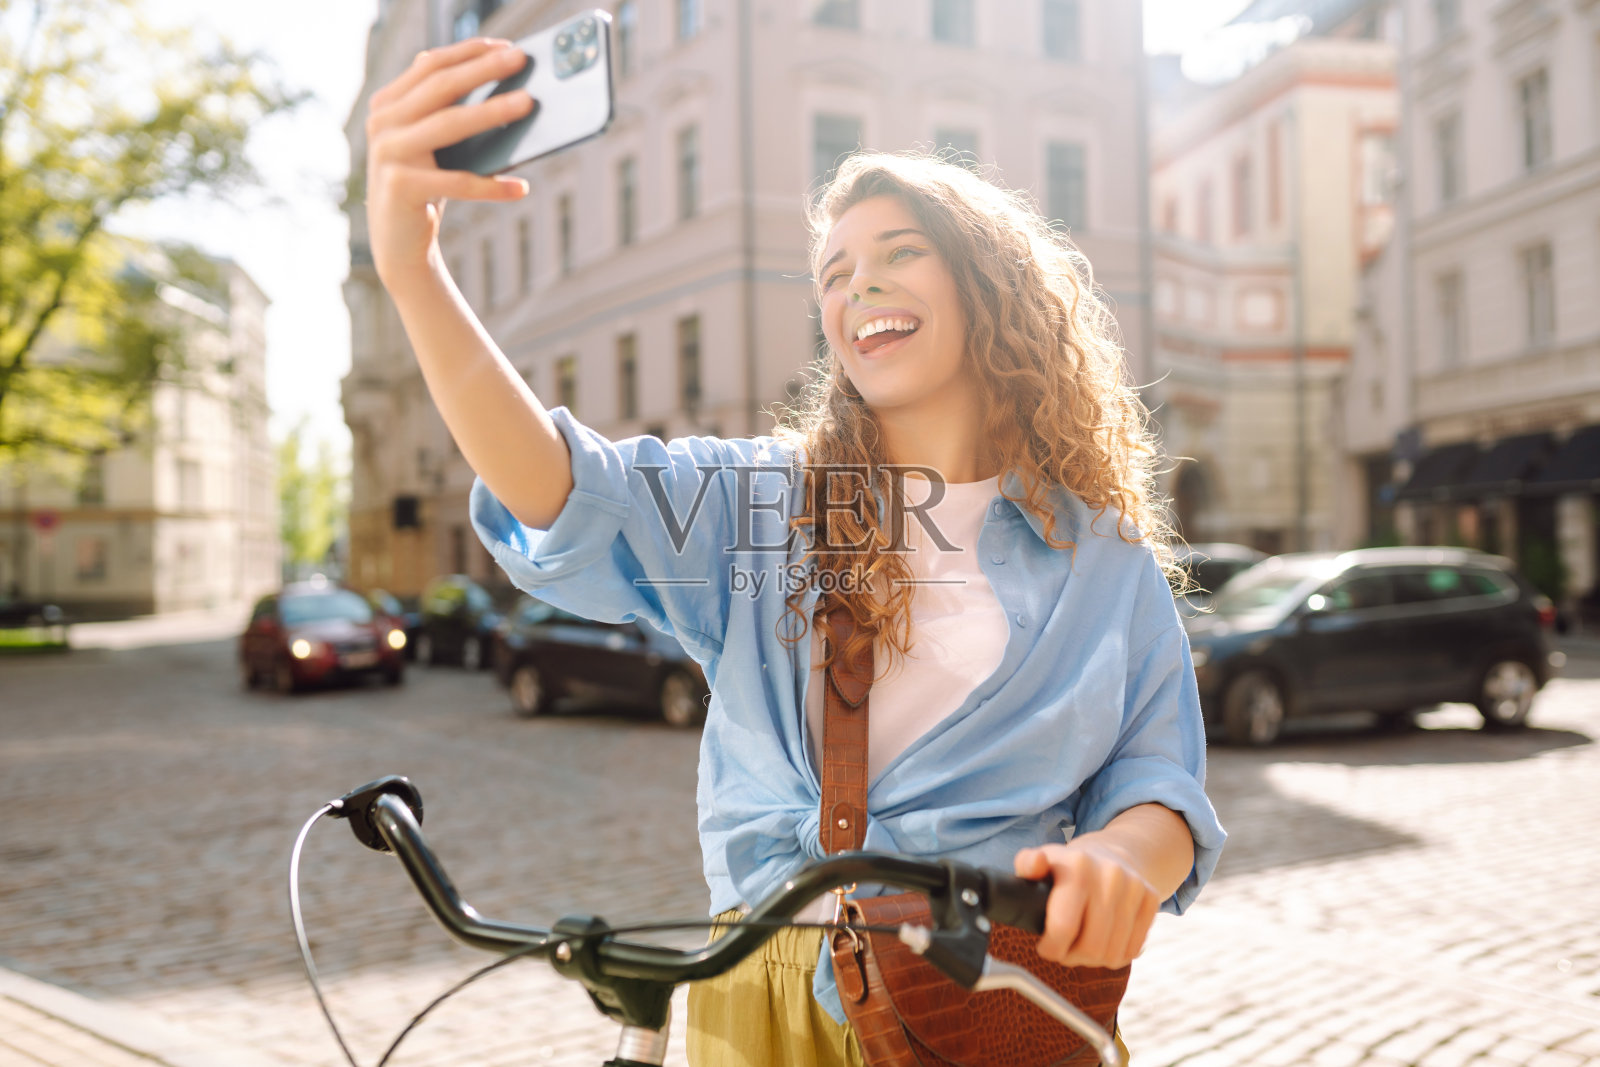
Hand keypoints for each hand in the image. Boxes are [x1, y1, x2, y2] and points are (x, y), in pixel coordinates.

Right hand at [365, 37, 534, 283]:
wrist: (398, 244)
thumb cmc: (426, 188)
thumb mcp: (432, 145)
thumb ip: (447, 111)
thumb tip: (505, 85)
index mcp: (387, 105)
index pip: (430, 66)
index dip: (468, 52)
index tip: (505, 45)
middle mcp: (382, 124)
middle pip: (440, 87)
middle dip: (484, 70)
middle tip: (521, 60)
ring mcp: (388, 154)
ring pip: (449, 125)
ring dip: (492, 112)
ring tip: (528, 103)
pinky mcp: (400, 187)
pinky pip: (457, 182)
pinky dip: (492, 186)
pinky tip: (521, 188)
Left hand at [1013, 839, 1160, 968]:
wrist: (1111, 852)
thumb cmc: (1069, 867)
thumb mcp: (1043, 862)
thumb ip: (1028, 864)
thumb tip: (1034, 864)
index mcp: (1078, 866)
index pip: (1064, 927)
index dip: (1051, 948)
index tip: (1046, 947)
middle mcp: (1110, 875)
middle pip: (1091, 948)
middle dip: (1072, 957)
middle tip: (1064, 948)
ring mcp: (1134, 887)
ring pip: (1113, 954)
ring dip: (1093, 959)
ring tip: (1082, 946)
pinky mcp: (1151, 900)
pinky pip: (1133, 950)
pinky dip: (1116, 954)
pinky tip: (1103, 942)